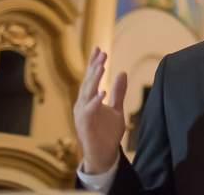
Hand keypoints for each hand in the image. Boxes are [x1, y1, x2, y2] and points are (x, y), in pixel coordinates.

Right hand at [74, 47, 127, 174]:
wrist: (103, 154)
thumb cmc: (107, 132)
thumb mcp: (116, 108)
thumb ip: (118, 91)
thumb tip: (121, 72)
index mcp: (89, 100)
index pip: (91, 78)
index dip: (94, 63)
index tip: (99, 48)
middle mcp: (82, 105)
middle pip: (87, 82)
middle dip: (94, 67)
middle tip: (102, 52)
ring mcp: (82, 115)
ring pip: (86, 93)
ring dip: (94, 79)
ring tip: (101, 66)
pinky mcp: (85, 125)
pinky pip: (88, 111)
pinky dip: (94, 101)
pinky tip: (102, 91)